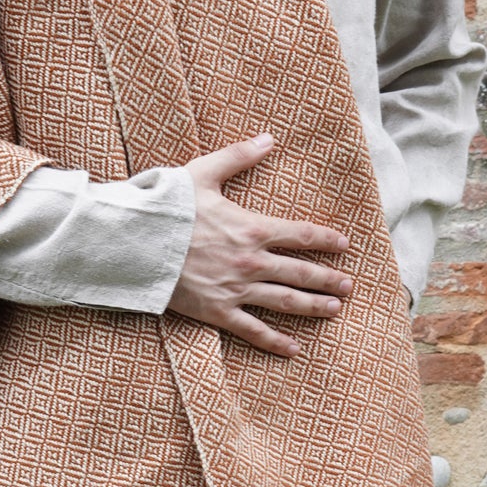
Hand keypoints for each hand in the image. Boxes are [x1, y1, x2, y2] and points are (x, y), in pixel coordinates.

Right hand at [168, 133, 351, 356]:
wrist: (137, 244)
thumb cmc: (167, 207)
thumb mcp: (203, 173)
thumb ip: (238, 156)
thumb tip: (268, 138)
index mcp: (252, 228)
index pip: (302, 234)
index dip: (327, 240)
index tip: (344, 245)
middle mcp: (251, 261)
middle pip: (301, 272)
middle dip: (329, 279)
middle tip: (349, 285)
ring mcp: (237, 289)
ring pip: (286, 302)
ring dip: (314, 306)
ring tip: (334, 309)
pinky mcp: (218, 311)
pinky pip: (253, 330)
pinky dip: (275, 341)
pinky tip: (294, 348)